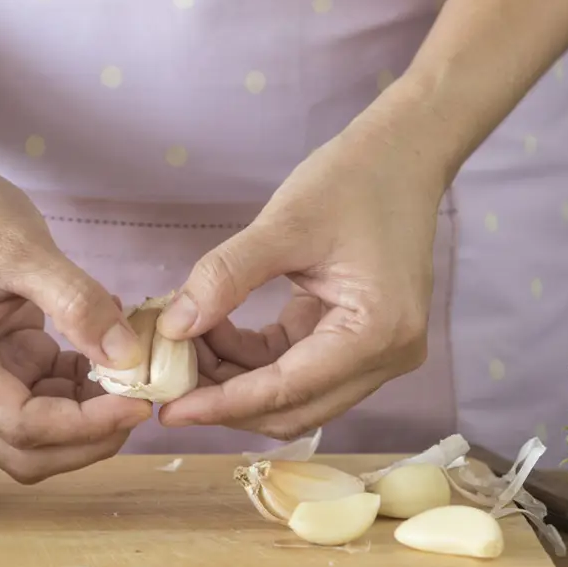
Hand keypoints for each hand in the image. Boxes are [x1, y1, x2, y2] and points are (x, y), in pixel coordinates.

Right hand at [0, 144, 152, 482]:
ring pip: (35, 432)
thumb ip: (78, 303)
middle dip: (87, 437)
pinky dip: (78, 387)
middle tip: (142, 403)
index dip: (84, 425)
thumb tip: (130, 357)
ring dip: (86, 415)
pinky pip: (40, 397)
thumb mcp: (23, 247)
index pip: (20, 425)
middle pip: (24, 449)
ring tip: (131, 372)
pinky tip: (107, 351)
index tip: (140, 403)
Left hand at [155, 85, 454, 438]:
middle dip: (226, 400)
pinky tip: (214, 332)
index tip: (168, 411)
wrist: (402, 155)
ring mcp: (376, 354)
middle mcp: (385, 357)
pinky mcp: (359, 342)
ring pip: (292, 395)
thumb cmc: (352, 181)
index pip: (287, 390)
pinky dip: (253, 360)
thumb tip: (173, 328)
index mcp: (375, 334)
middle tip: (166, 382)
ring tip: (184, 347)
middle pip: (293, 408)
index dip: (223, 404)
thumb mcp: (284, 225)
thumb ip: (226, 277)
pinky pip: (298, 369)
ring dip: (236, 381)